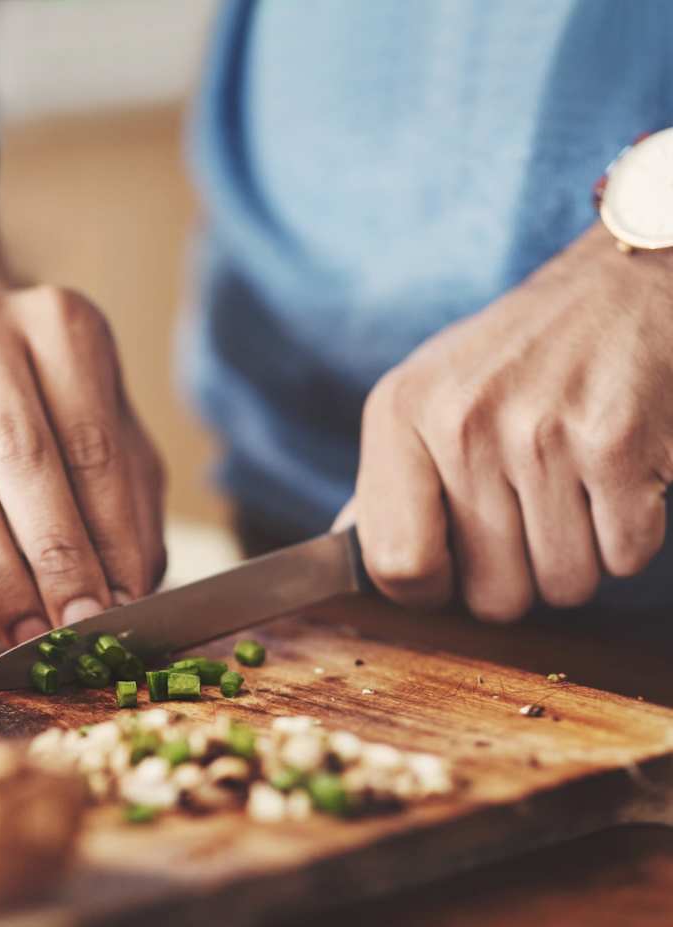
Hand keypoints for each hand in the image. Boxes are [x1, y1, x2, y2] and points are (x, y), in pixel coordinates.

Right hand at [0, 285, 165, 641]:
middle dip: (55, 556)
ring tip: (37, 634)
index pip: (92, 445)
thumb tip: (128, 595)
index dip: (108, 533)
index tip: (124, 603)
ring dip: (2, 575)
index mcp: (62, 326)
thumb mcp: (118, 439)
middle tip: (81, 625)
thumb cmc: (67, 409)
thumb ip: (129, 509)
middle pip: (22, 459)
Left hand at [342, 223, 672, 620]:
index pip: (396, 566)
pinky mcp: (616, 442)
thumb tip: (345, 550)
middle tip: (528, 517)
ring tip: (572, 488)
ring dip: (577, 558)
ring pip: (564, 586)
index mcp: (399, 413)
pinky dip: (628, 535)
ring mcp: (539, 433)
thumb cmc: (513, 358)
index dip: (430, 591)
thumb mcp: (425, 397)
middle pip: (492, 597)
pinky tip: (613, 477)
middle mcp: (460, 422)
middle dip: (518, 579)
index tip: (453, 570)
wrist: (621, 283)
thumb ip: (386, 482)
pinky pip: (625, 558)